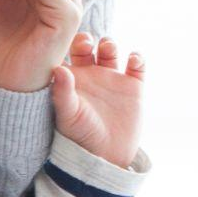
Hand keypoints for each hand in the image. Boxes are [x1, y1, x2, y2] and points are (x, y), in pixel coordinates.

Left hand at [50, 33, 144, 169]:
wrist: (106, 156)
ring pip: (110, 51)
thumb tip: (59, 68)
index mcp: (72, 79)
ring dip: (110, 44)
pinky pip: (138, 66)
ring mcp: (112, 80)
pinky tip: (133, 60)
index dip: (68, 41)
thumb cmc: (80, 137)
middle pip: (88, 46)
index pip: (67, 52)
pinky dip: (138, 58)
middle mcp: (91, 75)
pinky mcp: (133, 87)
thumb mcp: (68, 114)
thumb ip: (62, 92)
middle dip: (88, 39)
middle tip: (89, 43)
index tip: (72, 44)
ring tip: (108, 48)